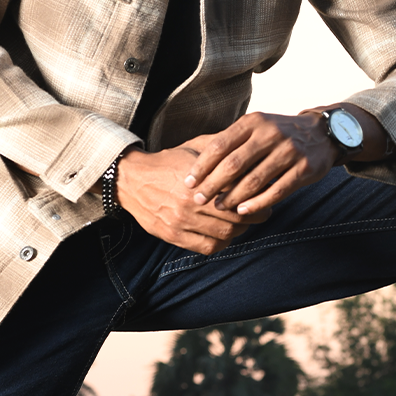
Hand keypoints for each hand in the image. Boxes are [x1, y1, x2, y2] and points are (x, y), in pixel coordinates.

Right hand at [114, 144, 270, 254]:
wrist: (132, 179)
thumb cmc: (168, 161)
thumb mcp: (194, 148)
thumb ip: (220, 148)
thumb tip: (248, 147)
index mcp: (198, 181)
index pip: (237, 196)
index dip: (255, 199)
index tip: (264, 197)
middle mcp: (189, 204)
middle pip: (234, 218)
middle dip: (252, 217)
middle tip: (260, 213)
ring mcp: (180, 222)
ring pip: (223, 235)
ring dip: (238, 231)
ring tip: (242, 223)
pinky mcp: (173, 236)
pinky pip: (206, 247)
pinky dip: (220, 243)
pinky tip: (223, 234)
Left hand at [183, 112, 341, 218]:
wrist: (323, 134)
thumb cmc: (279, 134)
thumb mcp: (256, 127)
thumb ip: (232, 141)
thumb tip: (198, 166)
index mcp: (253, 122)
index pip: (220, 145)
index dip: (201, 166)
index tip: (188, 183)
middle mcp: (270, 133)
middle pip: (234, 164)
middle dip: (213, 185)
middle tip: (199, 200)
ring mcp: (289, 151)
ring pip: (254, 180)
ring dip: (233, 197)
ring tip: (219, 208)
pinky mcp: (304, 168)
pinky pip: (277, 191)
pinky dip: (257, 203)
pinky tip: (243, 211)